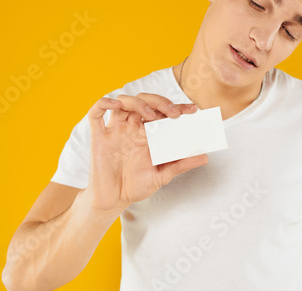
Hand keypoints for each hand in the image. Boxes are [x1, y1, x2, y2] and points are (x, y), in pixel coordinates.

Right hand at [85, 93, 207, 211]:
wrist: (114, 200)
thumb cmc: (136, 186)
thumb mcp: (162, 175)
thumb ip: (181, 164)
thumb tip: (205, 156)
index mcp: (148, 134)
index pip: (163, 113)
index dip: (178, 107)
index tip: (193, 110)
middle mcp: (133, 128)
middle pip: (145, 101)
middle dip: (160, 102)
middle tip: (173, 113)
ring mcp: (116, 130)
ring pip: (124, 102)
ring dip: (138, 103)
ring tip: (150, 114)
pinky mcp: (99, 136)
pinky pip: (96, 113)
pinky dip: (104, 103)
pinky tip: (115, 105)